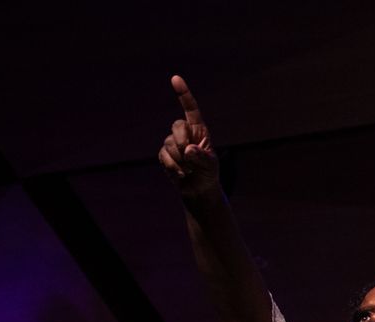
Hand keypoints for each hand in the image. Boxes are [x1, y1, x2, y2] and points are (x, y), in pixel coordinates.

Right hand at [158, 75, 220, 205]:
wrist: (198, 189)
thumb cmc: (208, 173)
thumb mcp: (210, 165)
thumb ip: (201, 157)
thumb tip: (188, 149)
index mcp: (198, 129)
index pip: (190, 109)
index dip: (183, 93)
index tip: (175, 78)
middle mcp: (184, 133)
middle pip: (177, 126)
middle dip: (183, 141)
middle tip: (191, 157)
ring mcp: (172, 142)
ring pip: (170, 145)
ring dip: (181, 161)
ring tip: (189, 169)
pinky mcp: (164, 154)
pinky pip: (164, 157)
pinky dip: (174, 168)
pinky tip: (181, 174)